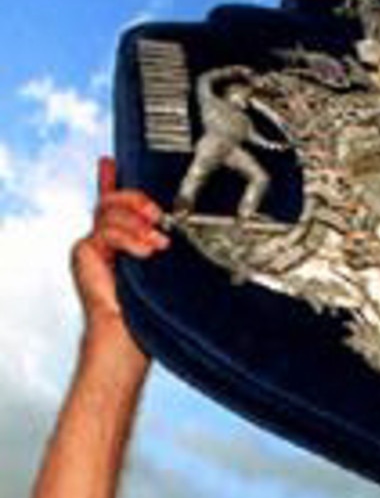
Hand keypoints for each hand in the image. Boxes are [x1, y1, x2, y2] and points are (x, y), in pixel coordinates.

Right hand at [71, 157, 168, 332]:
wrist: (128, 335)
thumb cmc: (150, 311)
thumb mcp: (163, 270)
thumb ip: (161, 244)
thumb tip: (177, 232)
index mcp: (124, 243)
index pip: (115, 204)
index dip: (110, 180)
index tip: (110, 162)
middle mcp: (106, 241)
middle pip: (112, 200)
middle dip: (136, 199)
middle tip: (156, 213)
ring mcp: (94, 245)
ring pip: (109, 212)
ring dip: (137, 225)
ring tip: (157, 244)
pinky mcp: (85, 251)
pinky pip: (106, 231)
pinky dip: (128, 239)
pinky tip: (144, 252)